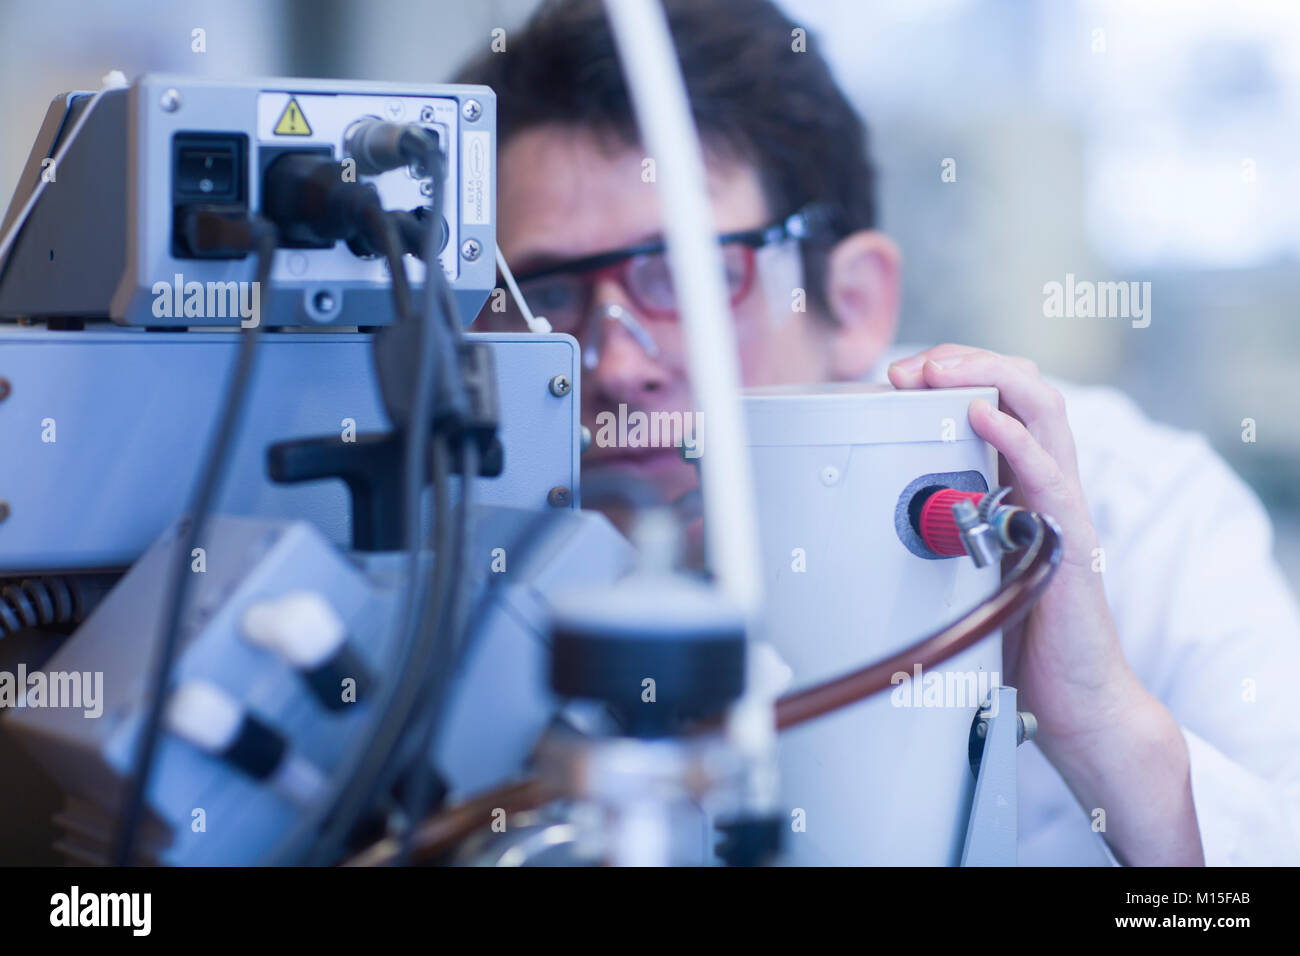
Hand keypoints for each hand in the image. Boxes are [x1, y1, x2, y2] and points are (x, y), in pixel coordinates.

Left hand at [888, 344, 1201, 863]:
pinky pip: (1048, 476)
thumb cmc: (1021, 635)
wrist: (1076, 700)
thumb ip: (943, 524)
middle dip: (968, 361)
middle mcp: (1051, 487)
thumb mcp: (969, 563)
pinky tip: (981, 414)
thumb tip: (877, 506)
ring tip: (941, 368)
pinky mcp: (1069, 544)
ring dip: (990, 377)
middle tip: (915, 362)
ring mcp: (1065, 510)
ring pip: (1044, 414)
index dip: (959, 374)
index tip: (904, 375)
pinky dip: (1014, 437)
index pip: (1004, 401)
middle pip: (1026, 391)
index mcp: (1026, 486)